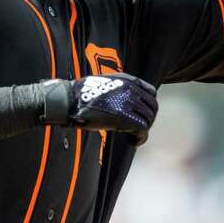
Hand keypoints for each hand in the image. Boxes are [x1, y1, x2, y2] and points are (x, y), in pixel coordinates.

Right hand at [41, 73, 157, 144]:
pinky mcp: (125, 118)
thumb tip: (123, 100)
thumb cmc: (82, 94)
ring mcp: (129, 104)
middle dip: (147, 119)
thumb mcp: (105, 82)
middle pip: (152, 107)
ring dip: (143, 130)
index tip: (143, 112)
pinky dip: (139, 138)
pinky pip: (143, 130)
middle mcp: (131, 90)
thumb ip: (118, 88)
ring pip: (149, 120)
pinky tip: (131, 141)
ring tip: (133, 136)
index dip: (149, 104)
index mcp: (127, 80)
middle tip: (137, 128)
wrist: (71, 100)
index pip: (151, 92)